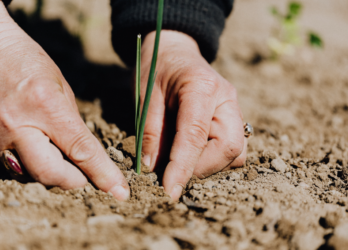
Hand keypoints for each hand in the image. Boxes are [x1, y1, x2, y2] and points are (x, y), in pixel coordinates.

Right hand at [0, 1, 128, 199]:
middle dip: (74, 181)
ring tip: (55, 153)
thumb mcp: (61, 86)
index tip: (119, 192)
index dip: (102, 174)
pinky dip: (28, 164)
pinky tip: (32, 145)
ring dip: (51, 172)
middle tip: (83, 174)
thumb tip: (85, 156)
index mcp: (45, 105)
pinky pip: (11, 168)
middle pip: (51, 175)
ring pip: (30, 176)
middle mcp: (16, 126)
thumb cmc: (26, 61)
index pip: (80, 150)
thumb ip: (73, 124)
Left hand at [140, 30, 246, 200]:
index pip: (196, 135)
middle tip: (173, 172)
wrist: (174, 51)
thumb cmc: (156, 69)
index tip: (169, 191)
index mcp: (201, 87)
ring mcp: (234, 108)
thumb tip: (152, 168)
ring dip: (209, 165)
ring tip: (181, 159)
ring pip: (236, 152)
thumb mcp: (145, 96)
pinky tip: (193, 151)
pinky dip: (214, 158)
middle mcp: (226, 98)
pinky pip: (233, 148)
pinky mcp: (233, 118)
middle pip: (229, 148)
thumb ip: (150, 131)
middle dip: (201, 168)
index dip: (182, 167)